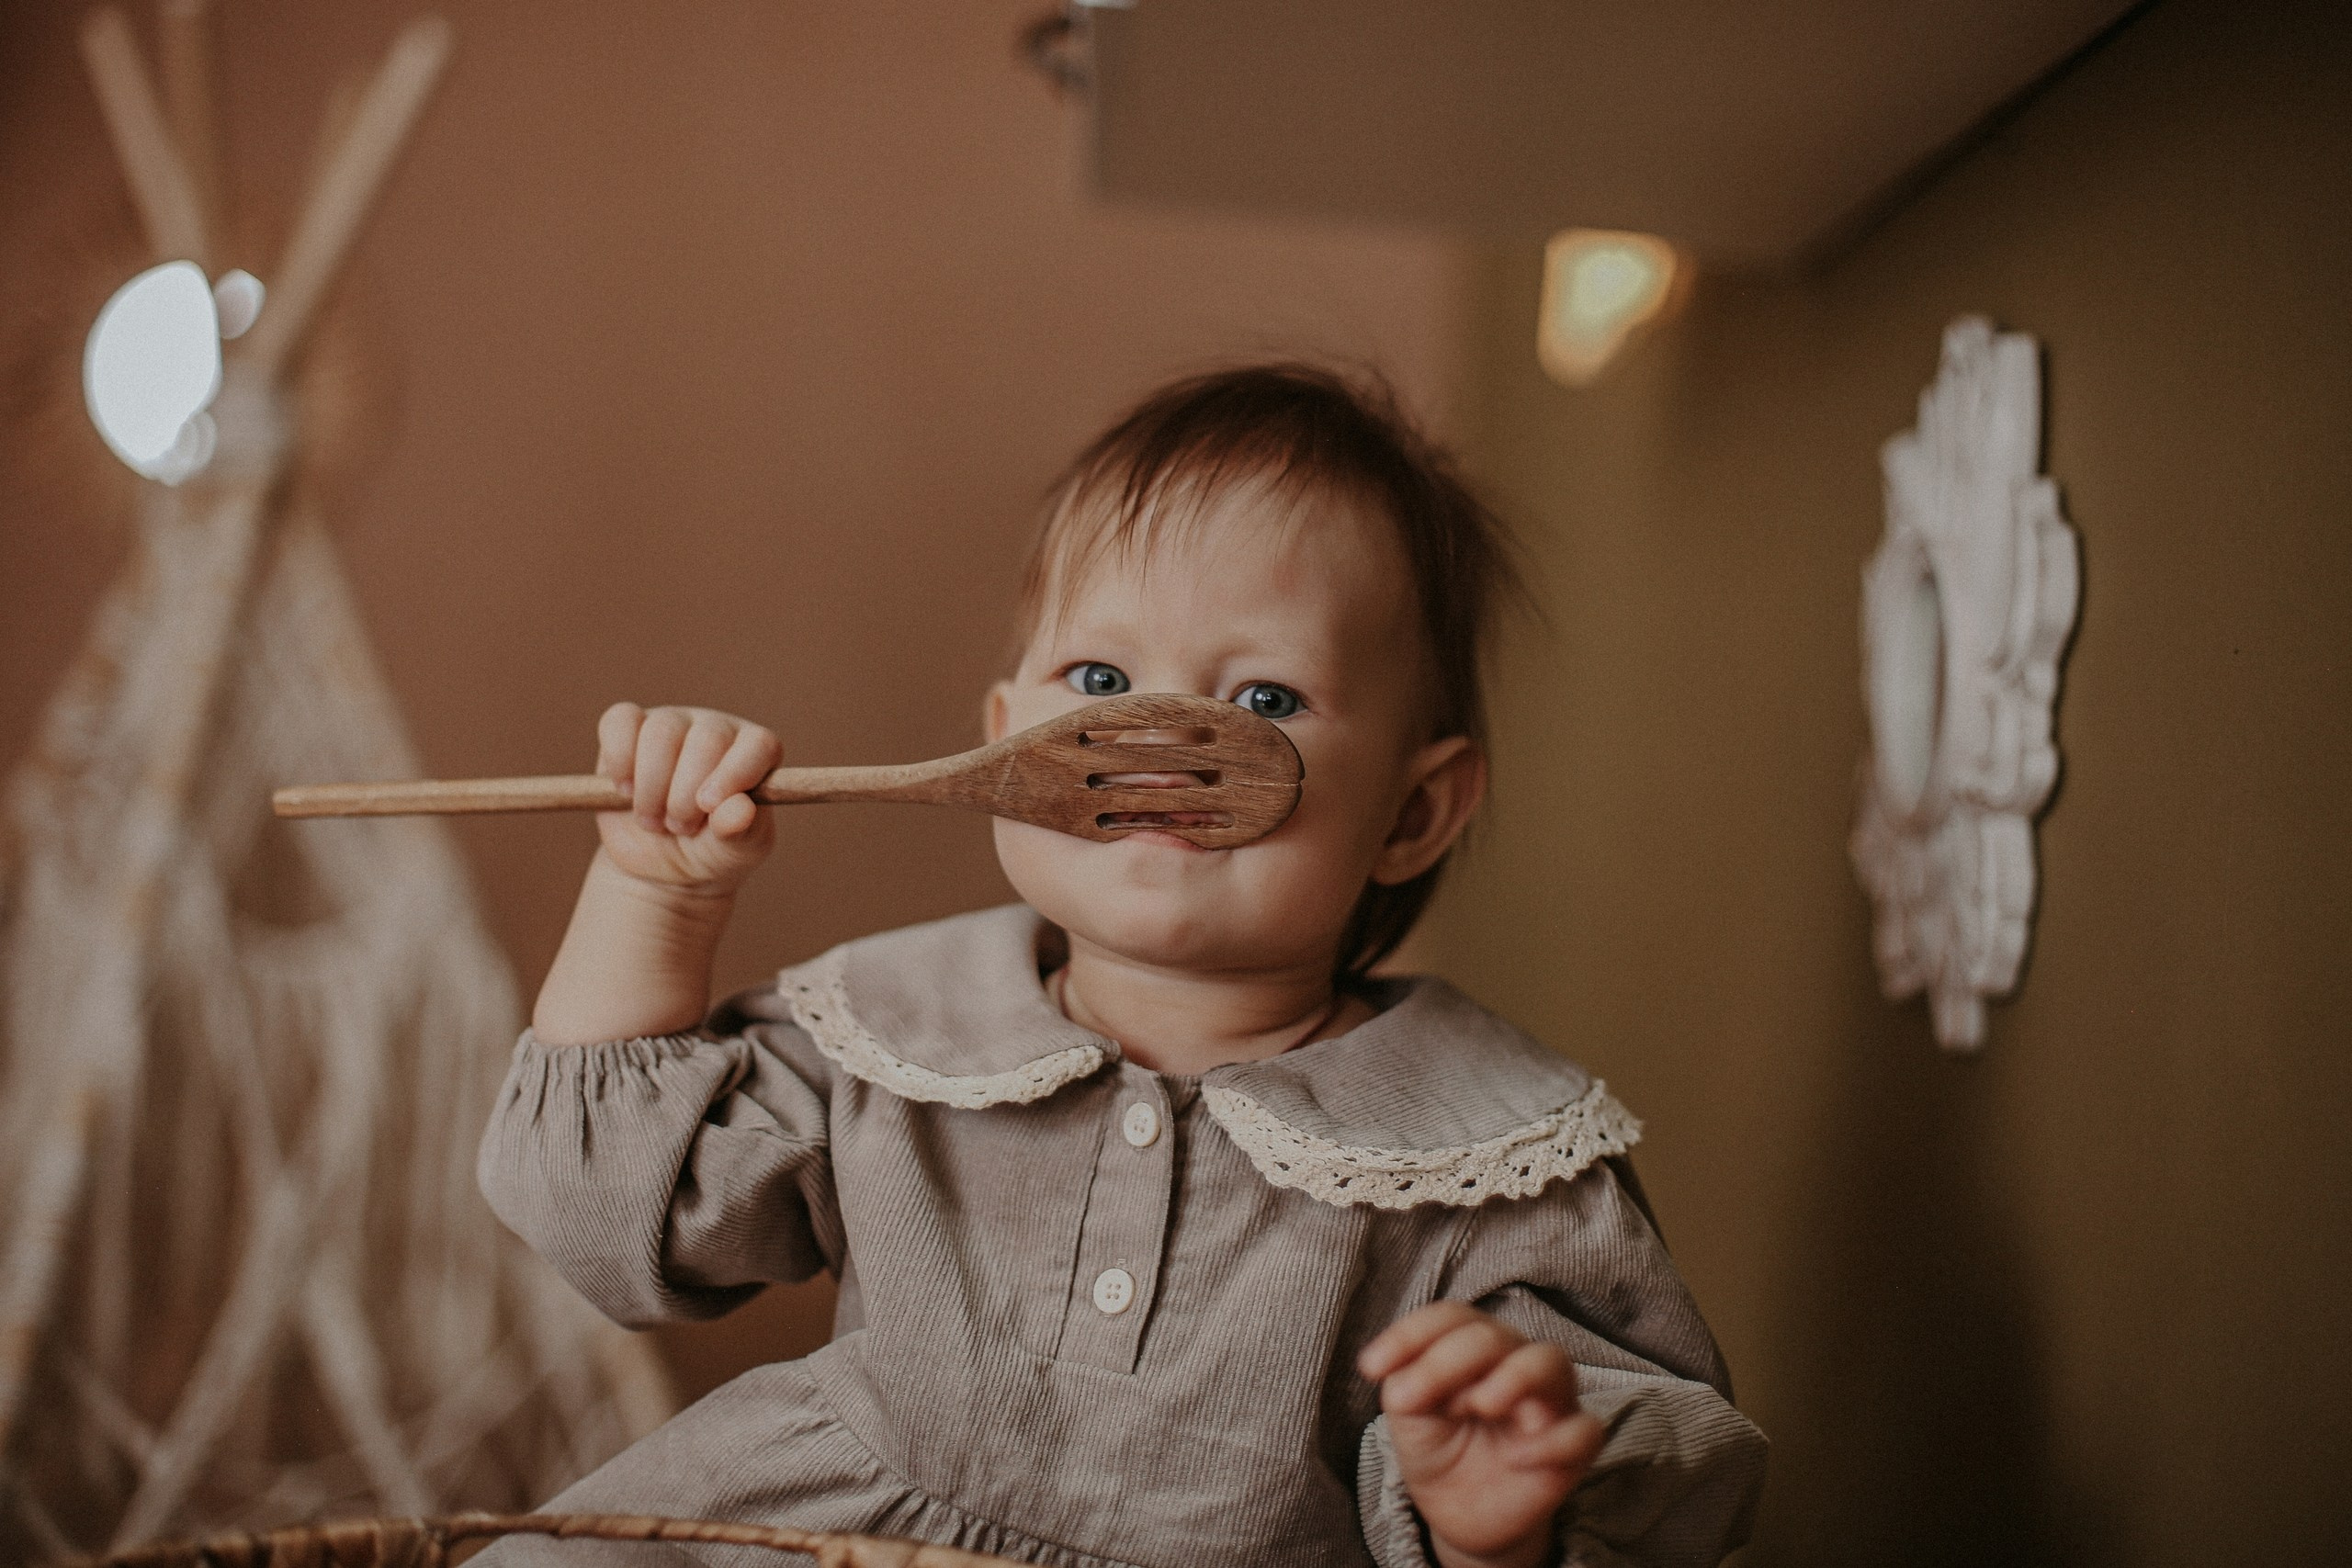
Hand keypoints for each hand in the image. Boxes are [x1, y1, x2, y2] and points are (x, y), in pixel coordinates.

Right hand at [593, 703, 780, 896]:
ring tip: (653, 820)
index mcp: (755, 753)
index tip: (709, 806)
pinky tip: (626, 791)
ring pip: (661, 732)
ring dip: (651, 786)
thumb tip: (742, 810)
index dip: (735, 773)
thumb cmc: (710, 850)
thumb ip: (741, 832)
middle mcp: (717, 729)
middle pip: (707, 738)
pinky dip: (619, 760)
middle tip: (680, 828)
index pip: (758, 745)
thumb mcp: (733, 852)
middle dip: (686, 793)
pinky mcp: (629, 726)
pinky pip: (621, 721)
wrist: (659, 864)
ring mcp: (673, 723)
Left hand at [1358, 1302, 1606, 1567]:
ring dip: (1514, 1376)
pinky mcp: (1573, 1445)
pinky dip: (1554, 1441)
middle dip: (1448, 1362)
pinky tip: (1517, 1458)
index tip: (1370, 1368)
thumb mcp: (1409, 1414)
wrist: (1461, 1513)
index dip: (1410, 1334)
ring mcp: (1549, 1399)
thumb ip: (1407, 1384)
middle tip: (1414, 1399)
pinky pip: (1584, 1430)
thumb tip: (1406, 1381)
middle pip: (1492, 1336)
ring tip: (1481, 1404)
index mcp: (1473, 1345)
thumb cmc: (1438, 1446)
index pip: (1450, 1318)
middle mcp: (1515, 1359)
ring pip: (1550, 1361)